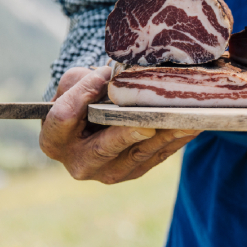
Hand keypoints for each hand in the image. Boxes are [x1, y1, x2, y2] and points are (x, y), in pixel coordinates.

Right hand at [40, 66, 199, 183]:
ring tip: (184, 119)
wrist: (92, 123)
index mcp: (54, 140)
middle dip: (128, 133)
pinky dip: (176, 141)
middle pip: (103, 148)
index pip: (63, 118)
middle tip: (149, 122)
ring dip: (164, 135)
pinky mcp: (134, 172)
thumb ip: (84, 81)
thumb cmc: (81, 98)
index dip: (81, 95)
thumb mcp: (74, 84)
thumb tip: (111, 76)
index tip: (104, 74)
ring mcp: (108, 172)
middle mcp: (79, 162)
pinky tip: (192, 126)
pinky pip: (157, 157)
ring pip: (138, 154)